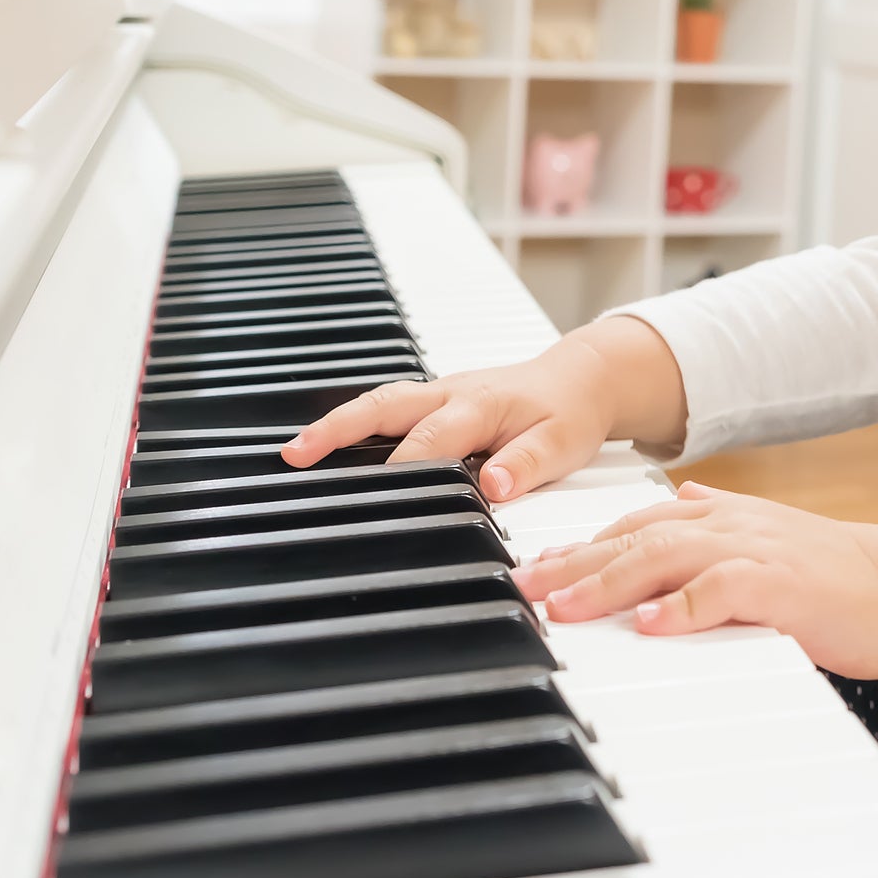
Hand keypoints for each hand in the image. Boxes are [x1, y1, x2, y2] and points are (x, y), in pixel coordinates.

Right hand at [280, 316, 686, 502]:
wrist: (582, 378)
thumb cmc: (569, 413)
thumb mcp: (562, 444)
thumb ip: (526, 465)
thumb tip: (493, 486)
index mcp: (477, 407)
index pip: (428, 444)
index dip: (401, 472)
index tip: (371, 500)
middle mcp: (449, 394)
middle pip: (383, 408)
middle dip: (338, 430)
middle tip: (295, 457)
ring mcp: (438, 394)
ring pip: (378, 403)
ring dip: (336, 424)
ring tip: (295, 452)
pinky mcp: (434, 400)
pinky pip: (387, 408)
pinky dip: (354, 422)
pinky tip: (327, 445)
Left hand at [512, 481, 877, 677]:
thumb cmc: (828, 573)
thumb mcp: (761, 537)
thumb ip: (717, 518)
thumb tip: (680, 494)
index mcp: (715, 516)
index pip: (631, 523)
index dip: (577, 543)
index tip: (529, 566)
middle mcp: (725, 525)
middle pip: (634, 537)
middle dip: (572, 561)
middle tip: (523, 585)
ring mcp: (753, 551)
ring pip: (667, 556)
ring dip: (609, 581)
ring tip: (563, 605)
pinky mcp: (783, 587)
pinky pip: (725, 592)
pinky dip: (686, 607)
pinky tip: (651, 623)